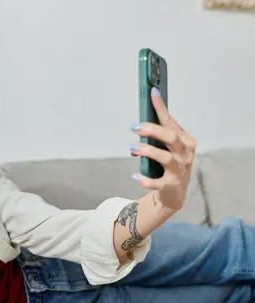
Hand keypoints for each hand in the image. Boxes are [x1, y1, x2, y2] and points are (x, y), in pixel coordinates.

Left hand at [130, 87, 196, 210]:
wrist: (175, 194)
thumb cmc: (169, 166)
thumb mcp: (164, 149)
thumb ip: (153, 140)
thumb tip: (137, 132)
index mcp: (184, 140)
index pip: (171, 121)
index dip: (161, 107)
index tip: (152, 93)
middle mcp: (185, 153)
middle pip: (171, 137)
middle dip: (153, 130)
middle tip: (135, 127)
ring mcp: (179, 170)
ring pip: (165, 157)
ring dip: (148, 151)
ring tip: (132, 148)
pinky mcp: (171, 185)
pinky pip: (157, 182)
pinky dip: (145, 180)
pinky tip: (135, 176)